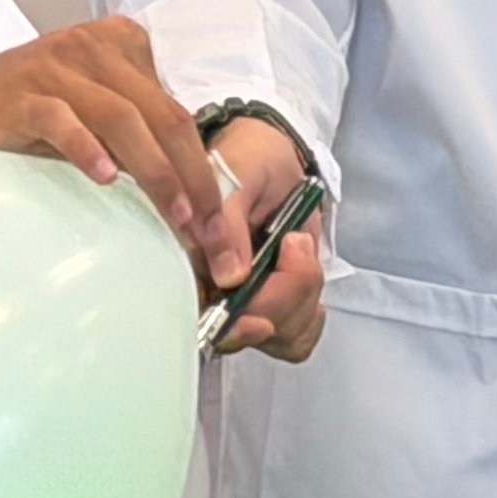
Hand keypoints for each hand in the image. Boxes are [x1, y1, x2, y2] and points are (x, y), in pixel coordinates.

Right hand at [0, 18, 247, 283]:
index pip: (177, 112)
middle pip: (162, 116)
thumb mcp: (93, 106)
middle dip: (192, 178)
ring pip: (123, 119)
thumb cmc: (33, 105)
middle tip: (208, 231)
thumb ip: (138, 132)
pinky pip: (62, 120)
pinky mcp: (22, 94)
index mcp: (123, 46)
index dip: (203, 168)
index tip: (216, 221)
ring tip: (174, 214)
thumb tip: (190, 197)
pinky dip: (86, 148)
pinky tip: (104, 177)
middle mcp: (95, 50)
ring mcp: (58, 68)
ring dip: (155, 171)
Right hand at [202, 115, 326, 360]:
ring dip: (301, 299)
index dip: (234, 329)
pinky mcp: (271, 306)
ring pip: (276, 336)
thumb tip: (231, 279)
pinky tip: (307, 279)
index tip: (262, 321)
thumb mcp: (236, 179)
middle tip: (295, 242)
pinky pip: (294, 338)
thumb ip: (228, 223)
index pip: (202, 319)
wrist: (273, 159)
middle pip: (246, 332)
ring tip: (299, 247)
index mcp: (186, 264)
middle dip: (283, 298)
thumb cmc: (246, 162)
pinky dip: (310, 316)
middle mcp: (209, 292)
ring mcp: (242, 303)